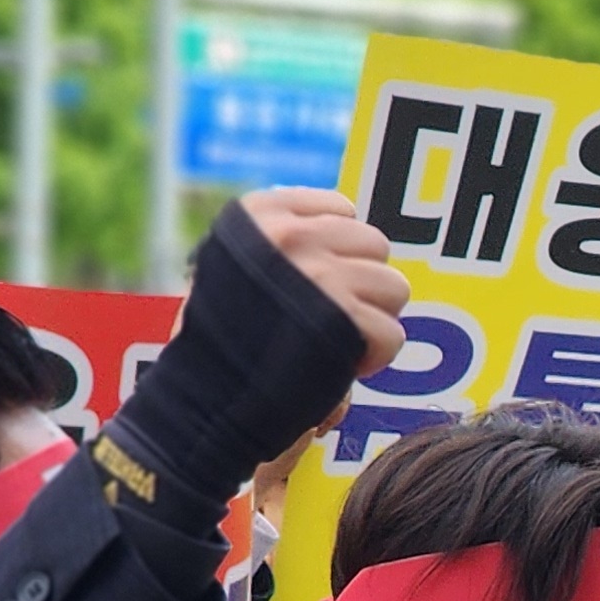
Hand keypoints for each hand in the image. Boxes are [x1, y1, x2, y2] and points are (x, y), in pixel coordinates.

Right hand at [232, 186, 405, 374]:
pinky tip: (345, 365)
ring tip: (341, 341)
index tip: (325, 282)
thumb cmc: (220, 337)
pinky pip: (392, 333)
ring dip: (376, 320)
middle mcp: (291, 236)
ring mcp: (319, 274)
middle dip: (365, 285)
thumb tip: (345, 224)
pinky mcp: (342, 318)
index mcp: (261, 215)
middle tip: (337, 318)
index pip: (341, 209)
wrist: (205, 391)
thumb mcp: (232, 266)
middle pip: (375, 244)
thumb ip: (284, 244)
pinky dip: (376, 357)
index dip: (344, 251)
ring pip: (394, 287)